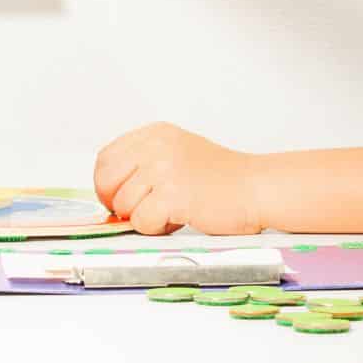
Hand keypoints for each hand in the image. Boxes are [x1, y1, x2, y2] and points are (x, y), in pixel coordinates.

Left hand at [93, 122, 267, 235]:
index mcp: (155, 134)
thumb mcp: (177, 154)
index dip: (107, 184)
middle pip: (105, 181)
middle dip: (117, 203)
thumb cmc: (222, 179)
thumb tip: (110, 195)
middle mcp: (156, 146)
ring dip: (144, 218)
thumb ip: (145, 166)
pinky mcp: (173, 194)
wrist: (257, 187)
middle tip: (141, 211)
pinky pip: (142, 222)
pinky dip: (157, 228)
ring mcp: (163, 168)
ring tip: (172, 212)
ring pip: (123, 206)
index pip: (105, 158)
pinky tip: (179, 218)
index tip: (119, 198)